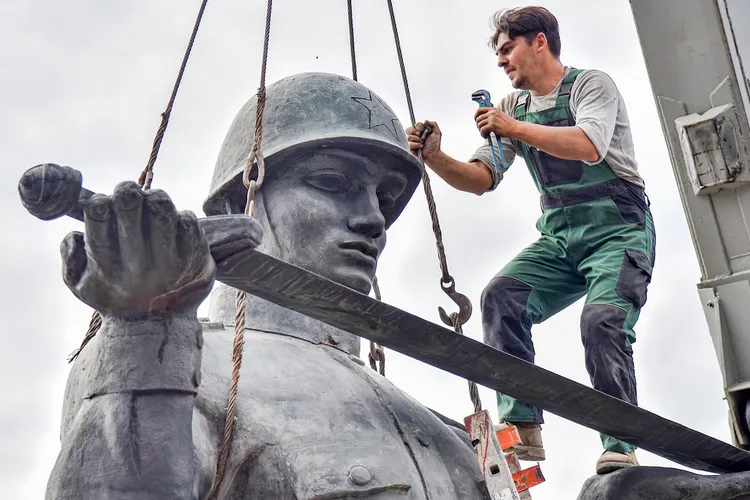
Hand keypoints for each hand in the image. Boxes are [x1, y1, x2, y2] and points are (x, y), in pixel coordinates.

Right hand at [60, 181, 216, 317]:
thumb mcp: (81, 286)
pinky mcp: (195, 259)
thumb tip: (75, 233)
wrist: (158, 328)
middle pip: (130, 208)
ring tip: (151, 201)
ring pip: (161, 209)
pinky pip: (188, 221)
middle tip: (127, 192)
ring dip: (154, 198)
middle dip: (127, 192)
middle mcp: (138, 265)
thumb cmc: (116, 297)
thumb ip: (69, 258)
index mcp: (107, 267)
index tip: (102, 202)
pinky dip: (180, 215)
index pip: (99, 222)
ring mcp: (169, 262)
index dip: (99, 204)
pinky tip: (173, 222)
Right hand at [405, 120, 441, 161]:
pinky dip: (416, 145)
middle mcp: (415, 135)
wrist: (433, 154)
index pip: (415, 124)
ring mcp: (412, 142)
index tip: (423, 130)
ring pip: (408, 137)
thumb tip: (425, 120)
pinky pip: (409, 144)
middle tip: (420, 135)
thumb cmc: (435, 145)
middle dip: (414, 131)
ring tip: (422, 142)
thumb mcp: (437, 132)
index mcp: (420, 131)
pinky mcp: (410, 148)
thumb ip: (433, 124)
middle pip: (408, 129)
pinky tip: (420, 146)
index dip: (419, 126)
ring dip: (416, 139)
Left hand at [474, 107, 516, 138]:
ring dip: (480, 131)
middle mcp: (492, 113)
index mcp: (493, 109)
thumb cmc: (507, 124)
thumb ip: (491, 116)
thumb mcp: (499, 116)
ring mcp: (492, 118)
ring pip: (479, 125)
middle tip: (482, 130)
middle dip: (478, 125)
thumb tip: (482, 120)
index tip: (476, 120)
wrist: (514, 128)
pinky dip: (482, 134)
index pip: (479, 110)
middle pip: (478, 118)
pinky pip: (482, 130)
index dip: (476, 115)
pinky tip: (486, 136)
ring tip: (485, 134)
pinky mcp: (492, 125)